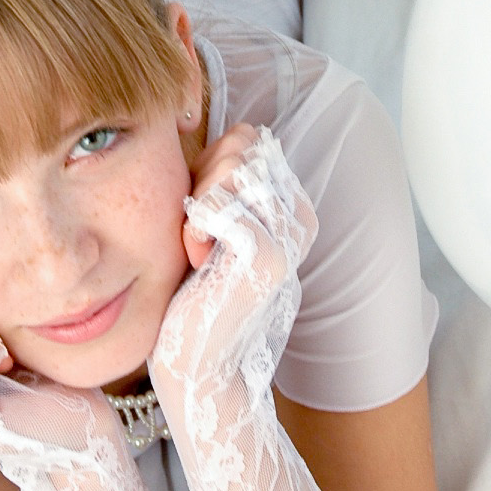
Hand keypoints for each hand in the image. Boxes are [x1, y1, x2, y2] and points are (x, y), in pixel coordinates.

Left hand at [152, 126, 316, 392]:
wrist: (193, 358)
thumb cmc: (191, 284)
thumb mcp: (208, 215)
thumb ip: (223, 172)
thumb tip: (244, 132)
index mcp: (291, 204)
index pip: (248, 141)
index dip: (209, 168)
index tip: (204, 218)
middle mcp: (299, 217)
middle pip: (238, 151)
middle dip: (202, 184)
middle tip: (200, 236)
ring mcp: (288, 236)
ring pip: (229, 172)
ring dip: (197, 209)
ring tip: (201, 252)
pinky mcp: (267, 257)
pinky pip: (216, 206)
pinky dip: (194, 230)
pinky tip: (199, 262)